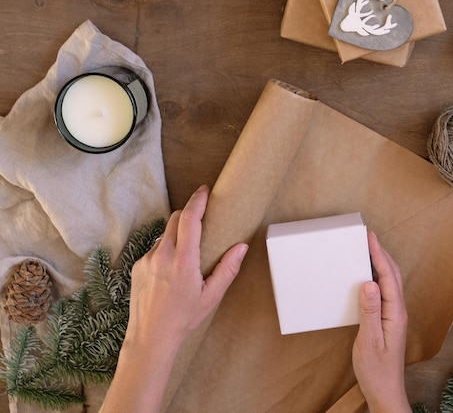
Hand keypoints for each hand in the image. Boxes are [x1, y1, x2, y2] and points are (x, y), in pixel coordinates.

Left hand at [101, 184, 247, 412]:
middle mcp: (162, 255)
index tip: (204, 190)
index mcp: (183, 261)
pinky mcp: (137, 266)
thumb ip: (227, 268)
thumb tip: (242, 247)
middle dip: (189, 214)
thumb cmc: (184, 318)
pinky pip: (154, 248)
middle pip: (175, 220)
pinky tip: (172, 269)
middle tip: (202, 217)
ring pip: (164, 234)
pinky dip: (166, 250)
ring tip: (189, 251)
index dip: (197, 201)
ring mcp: (146, 260)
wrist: (151, 336)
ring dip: (177, 233)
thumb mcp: (212, 296)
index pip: (189, 219)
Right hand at [352, 231, 410, 412]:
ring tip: (367, 250)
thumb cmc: (376, 370)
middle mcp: (398, 311)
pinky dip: (377, 277)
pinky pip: (385, 292)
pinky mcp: (388, 320)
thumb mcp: (369, 340)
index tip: (370, 237)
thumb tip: (369, 283)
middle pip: (393, 274)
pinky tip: (367, 278)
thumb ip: (370, 311)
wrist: (384, 391)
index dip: (379, 254)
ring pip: (390, 282)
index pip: (388, 276)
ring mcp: (394, 315)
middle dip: (381, 253)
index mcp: (395, 313)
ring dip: (380, 264)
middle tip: (368, 237)